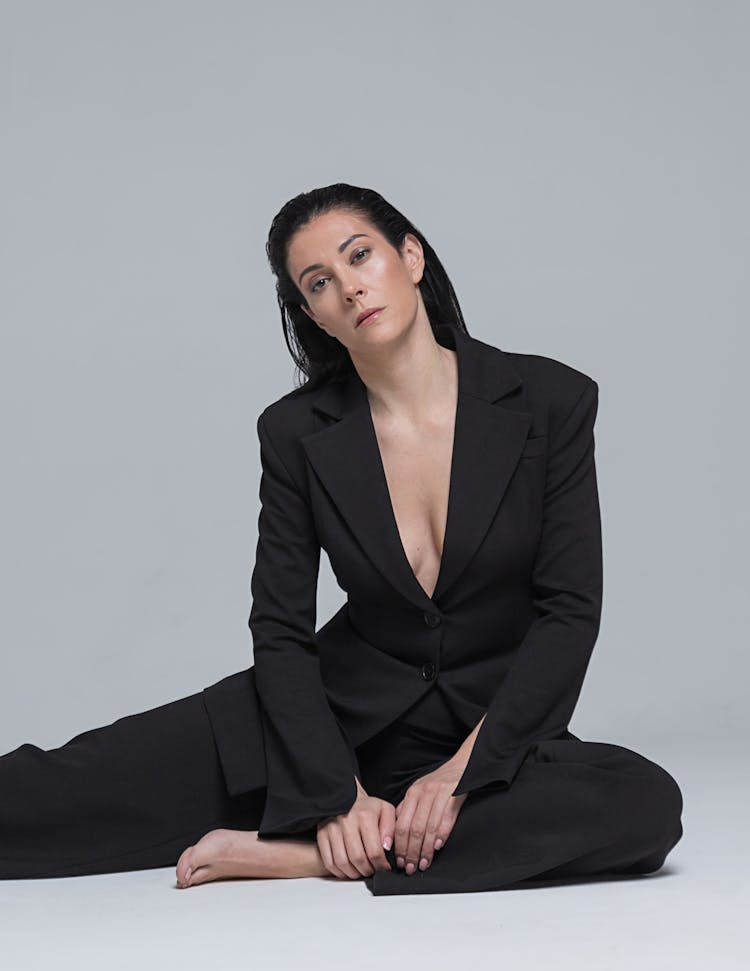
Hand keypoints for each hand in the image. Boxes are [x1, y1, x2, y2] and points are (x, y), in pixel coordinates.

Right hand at [315, 778, 395, 879]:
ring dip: (354, 873)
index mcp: (365, 816)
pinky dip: (339, 872)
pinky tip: (348, 869)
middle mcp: (347, 822)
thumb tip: (387, 847)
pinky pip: (329, 862)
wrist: (347, 798)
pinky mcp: (322, 835)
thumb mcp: (386, 811)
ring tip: (361, 870)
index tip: (384, 868)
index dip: (381, 865)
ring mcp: (332, 829)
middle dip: (368, 870)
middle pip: (358, 859)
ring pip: (342, 863)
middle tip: (373, 870)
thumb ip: (391, 829)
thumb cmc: (368, 808)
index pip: (374, 851)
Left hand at [394, 758, 467, 873]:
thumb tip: (395, 831)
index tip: (399, 861)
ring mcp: (439, 794)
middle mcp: (423, 793)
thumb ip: (407, 808)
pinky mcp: (454, 795)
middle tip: (410, 868)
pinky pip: (446, 819)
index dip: (399, 846)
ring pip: (428, 827)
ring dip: (425, 850)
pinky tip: (438, 848)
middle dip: (410, 852)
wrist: (462, 766)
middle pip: (413, 828)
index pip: (401, 824)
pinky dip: (441, 835)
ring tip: (423, 864)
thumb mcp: (419, 790)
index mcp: (412, 793)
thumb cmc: (440, 782)